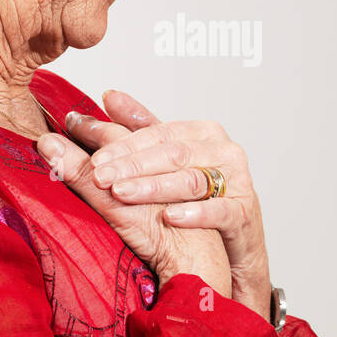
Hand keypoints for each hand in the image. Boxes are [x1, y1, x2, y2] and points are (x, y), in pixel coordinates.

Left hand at [64, 89, 272, 320]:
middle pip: (172, 154)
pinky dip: (194, 213)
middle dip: (131, 166)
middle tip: (99, 177)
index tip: (94, 158)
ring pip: (191, 180)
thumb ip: (141, 126)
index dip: (123, 145)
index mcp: (203, 132)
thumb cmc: (196, 196)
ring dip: (153, 188)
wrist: (232, 241)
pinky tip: (169, 217)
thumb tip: (108, 95)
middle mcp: (222, 151)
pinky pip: (219, 210)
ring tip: (122, 194)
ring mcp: (237, 181)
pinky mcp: (243, 212)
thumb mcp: (169, 158)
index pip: (158, 133)